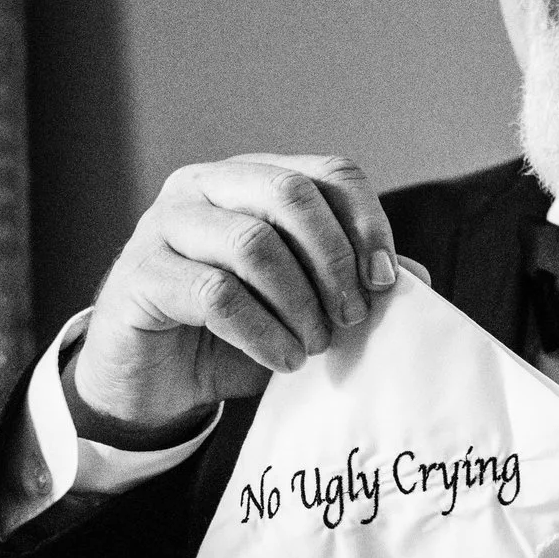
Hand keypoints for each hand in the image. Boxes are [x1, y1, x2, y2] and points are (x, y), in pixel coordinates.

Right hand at [70, 154, 399, 446]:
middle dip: (335, 259)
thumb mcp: (301, 308)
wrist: (151, 384)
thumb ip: (349, 285)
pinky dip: (263, 333)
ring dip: (300, 304)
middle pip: (290, 193)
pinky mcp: (141, 275)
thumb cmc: (229, 336)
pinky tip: (282, 361)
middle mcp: (204, 186)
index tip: (385, 282)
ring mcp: (164, 225)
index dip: (366, 223)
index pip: (327, 172)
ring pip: (253, 243)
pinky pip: (216, 294)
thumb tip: (417, 277)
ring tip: (314, 347)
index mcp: (250, 179)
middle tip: (352, 318)